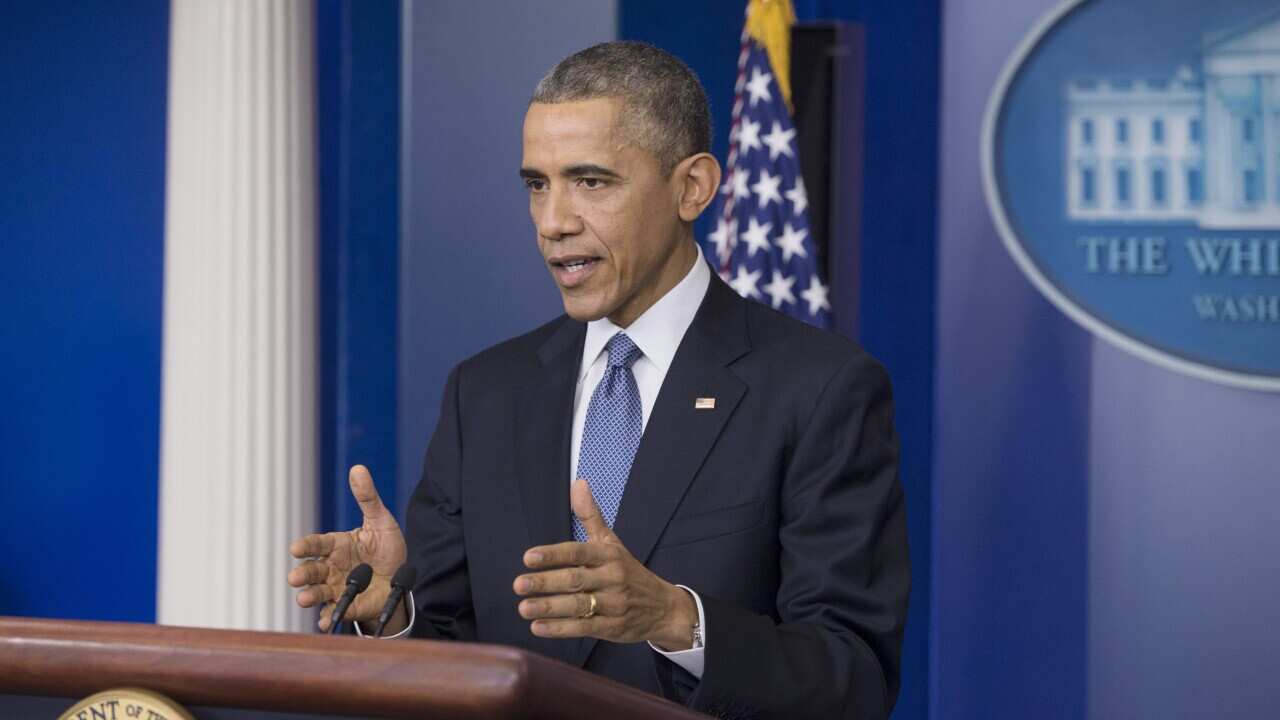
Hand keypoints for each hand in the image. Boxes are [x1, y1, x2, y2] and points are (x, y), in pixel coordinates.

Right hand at [287, 465, 407, 631]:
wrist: (400, 577)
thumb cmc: (385, 547)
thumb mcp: (380, 520)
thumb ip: (367, 498)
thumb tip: (358, 468)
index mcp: (336, 545)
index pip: (316, 544)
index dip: (306, 545)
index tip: (296, 547)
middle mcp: (330, 567)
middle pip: (311, 570)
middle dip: (302, 573)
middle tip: (295, 576)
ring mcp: (336, 588)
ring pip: (317, 592)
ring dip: (308, 595)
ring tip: (303, 598)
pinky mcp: (347, 605)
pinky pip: (334, 612)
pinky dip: (328, 617)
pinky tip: (325, 621)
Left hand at [513, 479, 697, 649]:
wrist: (664, 607)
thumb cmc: (629, 571)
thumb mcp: (612, 542)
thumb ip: (591, 515)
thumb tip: (578, 483)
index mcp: (608, 555)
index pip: (578, 552)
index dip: (553, 555)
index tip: (528, 557)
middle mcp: (612, 578)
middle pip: (575, 580)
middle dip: (545, 582)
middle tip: (518, 585)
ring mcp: (614, 604)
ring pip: (578, 606)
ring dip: (549, 607)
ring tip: (523, 608)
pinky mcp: (613, 627)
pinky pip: (584, 628)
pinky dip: (560, 629)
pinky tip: (538, 628)